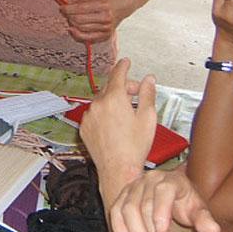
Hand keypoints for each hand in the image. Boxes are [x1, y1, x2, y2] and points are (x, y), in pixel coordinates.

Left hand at [61, 0, 130, 43]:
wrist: (125, 6)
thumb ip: (81, 2)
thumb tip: (66, 8)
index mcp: (103, 5)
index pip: (80, 9)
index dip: (68, 9)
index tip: (61, 8)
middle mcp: (106, 18)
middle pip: (78, 21)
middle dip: (68, 17)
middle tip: (66, 13)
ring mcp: (106, 29)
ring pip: (81, 31)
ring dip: (72, 25)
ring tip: (71, 19)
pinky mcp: (105, 37)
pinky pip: (87, 39)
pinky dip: (77, 35)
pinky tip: (74, 29)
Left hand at [79, 58, 156, 201]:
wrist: (118, 170)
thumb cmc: (135, 147)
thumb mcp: (148, 118)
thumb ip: (148, 94)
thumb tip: (149, 79)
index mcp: (114, 98)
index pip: (118, 74)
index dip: (123, 66)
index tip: (126, 61)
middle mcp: (98, 104)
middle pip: (110, 87)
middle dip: (123, 87)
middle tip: (136, 94)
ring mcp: (88, 116)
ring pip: (101, 101)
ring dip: (113, 101)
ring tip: (127, 113)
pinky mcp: (84, 128)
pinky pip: (94, 114)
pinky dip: (103, 113)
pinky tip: (114, 125)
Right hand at [111, 169, 220, 231]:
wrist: (172, 202)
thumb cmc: (186, 206)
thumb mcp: (198, 211)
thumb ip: (204, 220)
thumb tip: (213, 230)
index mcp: (171, 179)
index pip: (163, 191)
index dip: (161, 210)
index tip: (163, 231)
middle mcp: (150, 179)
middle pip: (144, 206)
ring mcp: (133, 187)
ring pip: (128, 210)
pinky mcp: (122, 197)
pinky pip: (115, 211)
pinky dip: (119, 227)